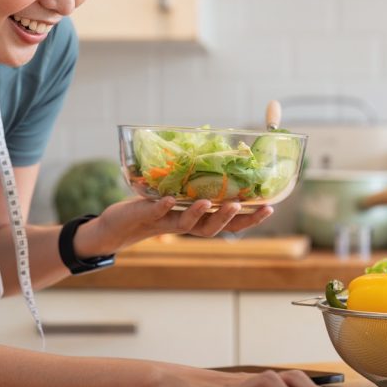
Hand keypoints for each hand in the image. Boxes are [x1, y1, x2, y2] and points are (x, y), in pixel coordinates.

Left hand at [76, 197, 274, 255]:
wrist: (115, 227)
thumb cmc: (150, 209)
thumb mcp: (176, 196)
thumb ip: (194, 184)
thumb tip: (218, 157)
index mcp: (196, 219)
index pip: (229, 224)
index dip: (249, 219)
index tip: (270, 208)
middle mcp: (184, 224)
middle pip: (212, 229)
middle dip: (229, 219)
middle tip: (243, 206)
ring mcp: (165, 222)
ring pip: (187, 224)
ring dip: (199, 214)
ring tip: (209, 202)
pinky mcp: (145, 216)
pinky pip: (156, 212)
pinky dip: (163, 207)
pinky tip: (169, 199)